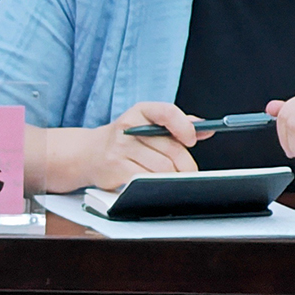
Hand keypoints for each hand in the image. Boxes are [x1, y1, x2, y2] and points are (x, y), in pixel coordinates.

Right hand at [43, 102, 200, 192]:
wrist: (88, 154)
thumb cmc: (124, 141)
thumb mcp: (148, 125)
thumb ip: (176, 125)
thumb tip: (206, 128)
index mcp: (140, 112)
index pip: (167, 112)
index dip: (184, 127)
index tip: (191, 140)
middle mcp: (128, 127)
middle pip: (171, 148)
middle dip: (185, 164)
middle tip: (188, 171)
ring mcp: (120, 147)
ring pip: (162, 166)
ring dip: (172, 176)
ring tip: (170, 178)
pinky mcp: (115, 167)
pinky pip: (146, 178)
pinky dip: (155, 183)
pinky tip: (153, 182)